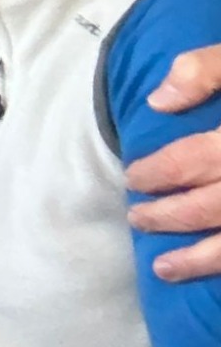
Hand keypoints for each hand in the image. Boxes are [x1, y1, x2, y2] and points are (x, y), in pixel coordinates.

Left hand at [128, 44, 220, 280]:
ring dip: (200, 260)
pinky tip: (219, 276)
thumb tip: (158, 102)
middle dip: (168, 217)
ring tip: (163, 268)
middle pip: (211, 207)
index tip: (134, 177)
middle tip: (138, 219)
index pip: (192, 161)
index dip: (156, 172)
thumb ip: (208, 69)